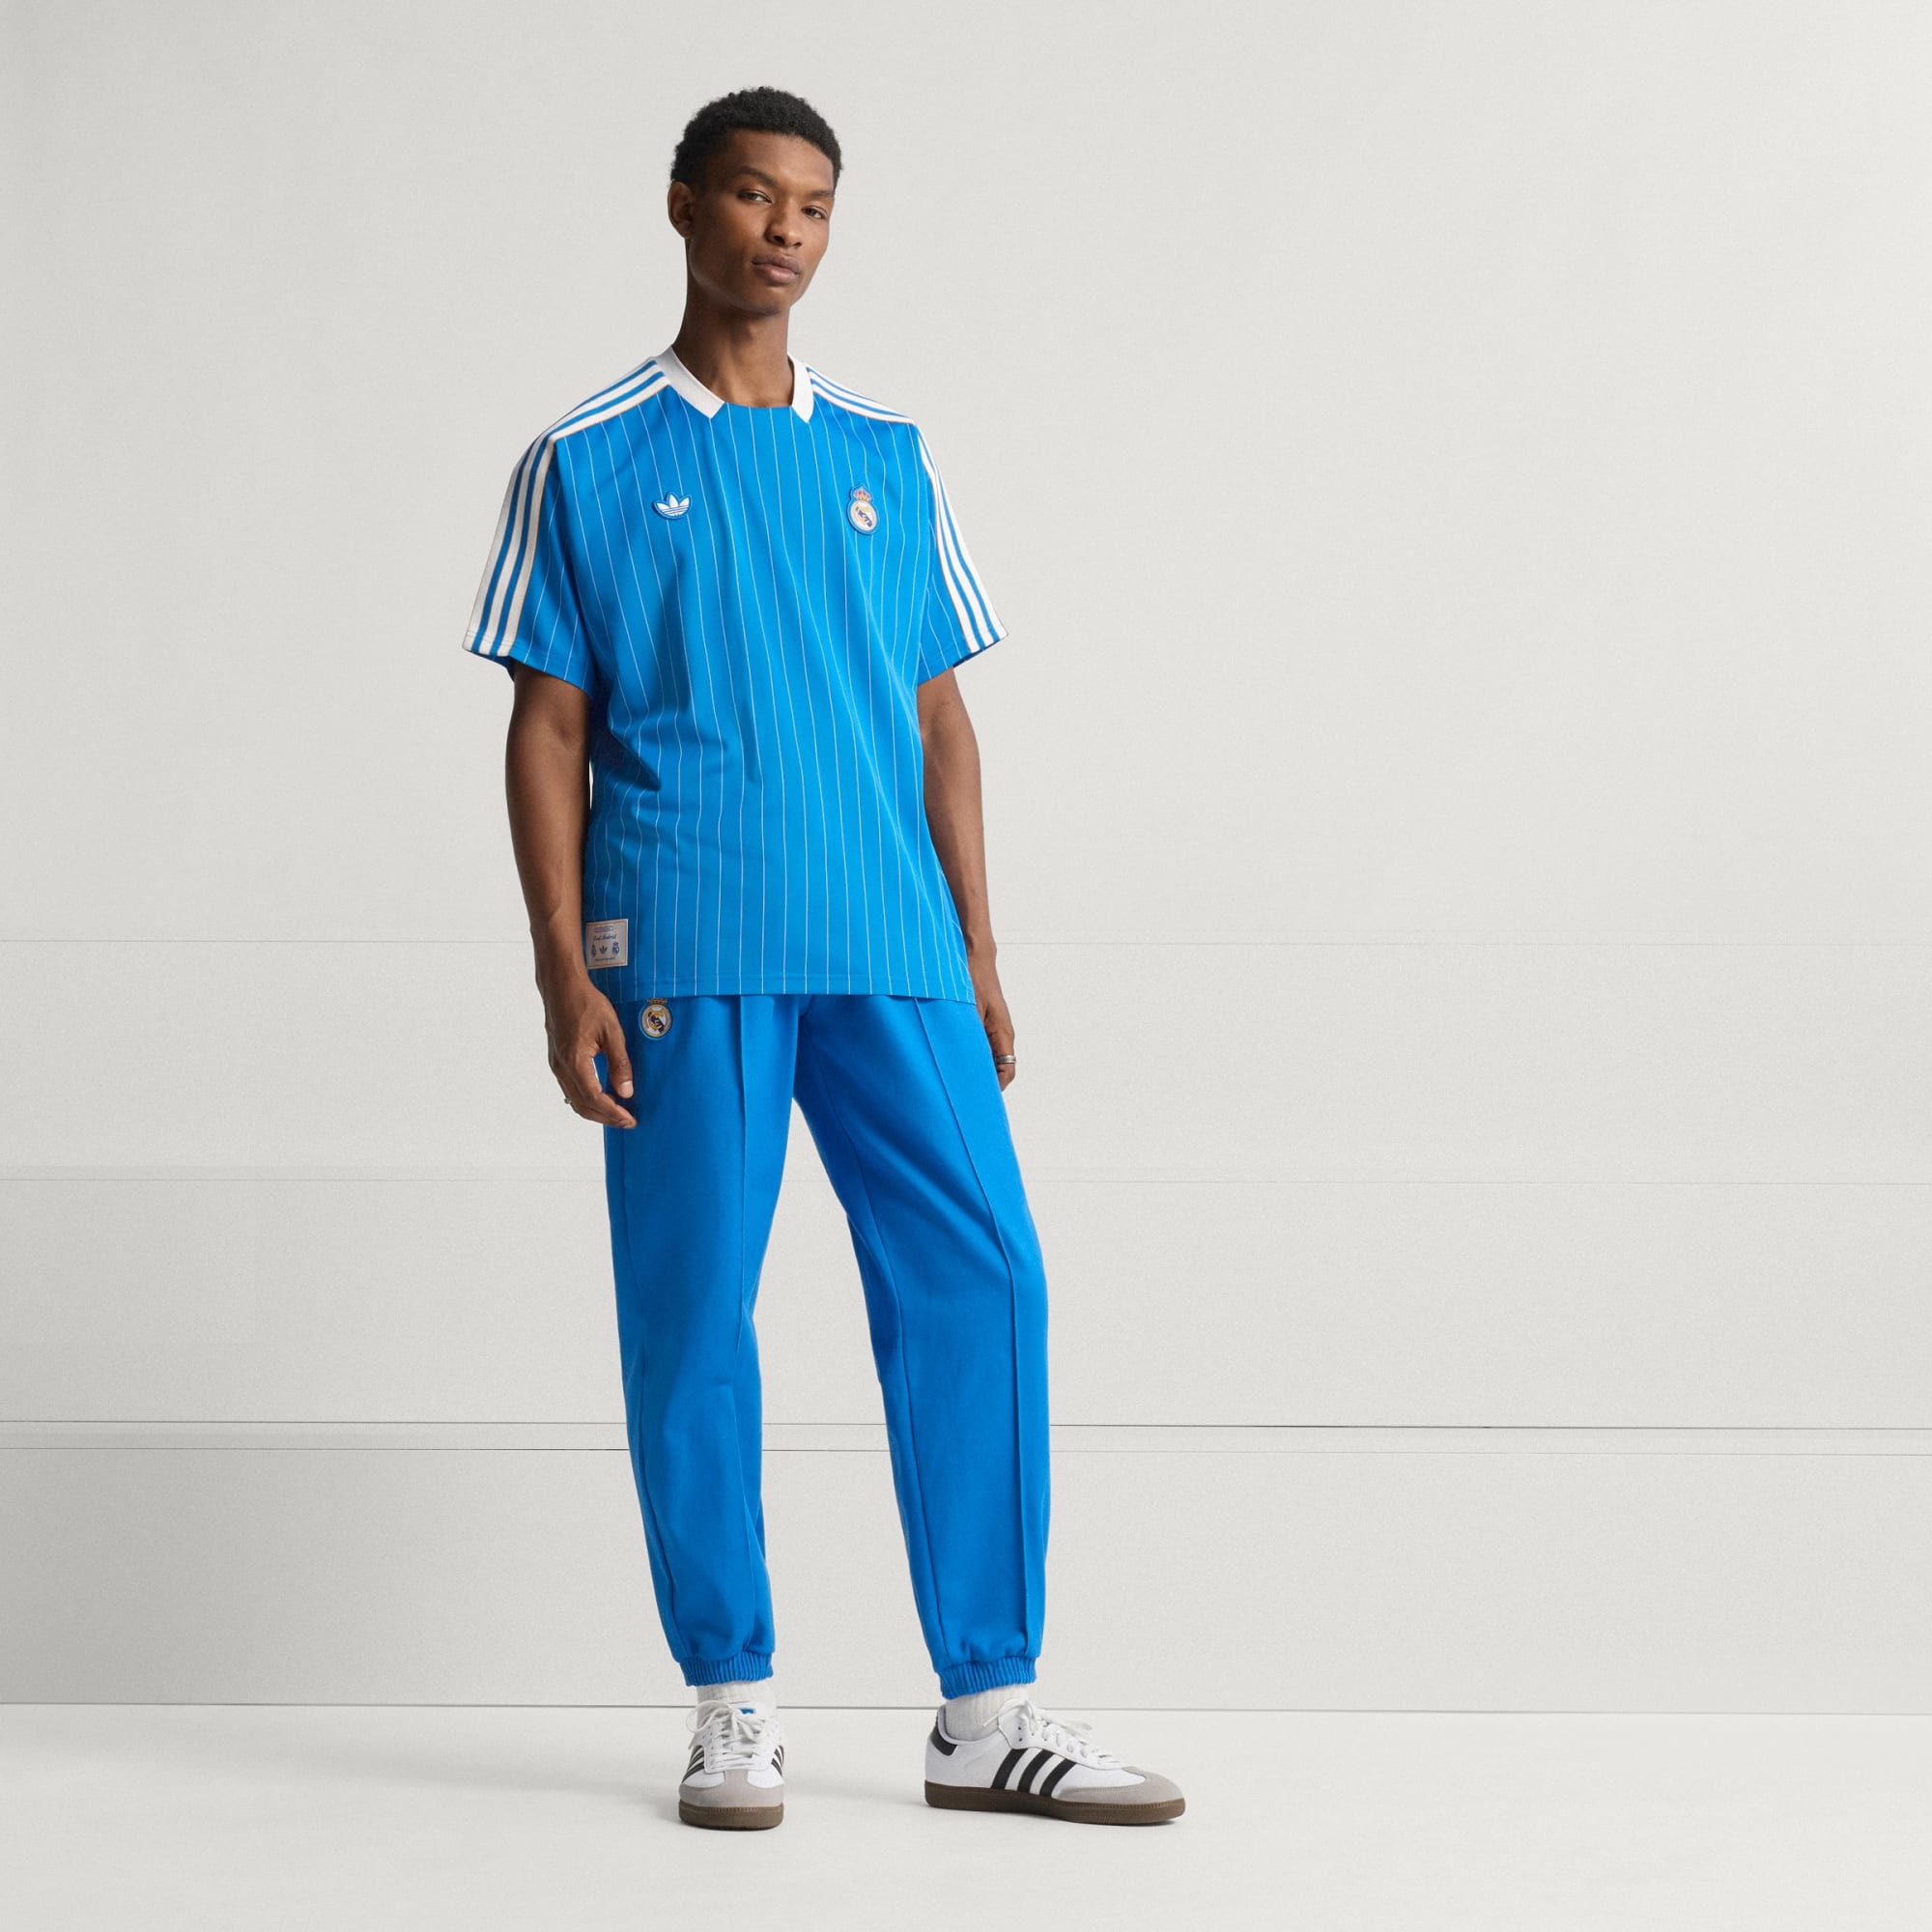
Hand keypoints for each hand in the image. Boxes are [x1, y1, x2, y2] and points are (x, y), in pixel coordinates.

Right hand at [541, 973, 635, 1125]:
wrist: (561, 987)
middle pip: (582, 1105)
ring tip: (617, 1112)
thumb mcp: (612, 1032)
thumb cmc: (587, 1004)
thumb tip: (626, 1092)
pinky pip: (569, 1088)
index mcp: (575, 1062)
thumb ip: (619, 1063)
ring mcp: (556, 1065)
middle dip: (605, 1118)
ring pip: (574, 1100)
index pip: (595, 1099)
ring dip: (595, 1110)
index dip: (613, 1113)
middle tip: (627, 1121)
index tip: (630, 1120)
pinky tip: (600, 1096)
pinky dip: (585, 1099)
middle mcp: (561, 1068)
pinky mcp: (556, 1060)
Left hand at [969, 950, 1017, 1091]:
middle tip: (963, 1097)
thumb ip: (969, 1035)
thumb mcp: (968, 1009)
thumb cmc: (973, 978)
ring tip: (955, 1081)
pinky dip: (969, 1055)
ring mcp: (992, 1029)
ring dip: (974, 1069)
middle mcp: (1001, 1034)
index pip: (1007, 1072)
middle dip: (982, 1083)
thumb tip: (965, 1061)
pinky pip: (980, 1047)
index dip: (995, 1089)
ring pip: (988, 1058)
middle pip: (998, 1069)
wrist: (975, 956)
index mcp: (1003, 1034)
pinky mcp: (982, 1023)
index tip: (979, 1101)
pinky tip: (951, 1058)